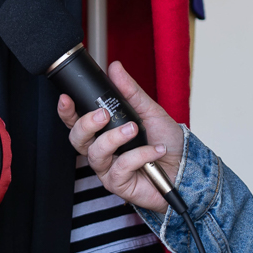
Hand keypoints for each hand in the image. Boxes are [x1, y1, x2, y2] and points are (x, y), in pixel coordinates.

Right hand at [56, 60, 182, 213]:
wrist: (186, 167)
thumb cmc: (166, 142)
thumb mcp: (149, 111)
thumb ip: (130, 91)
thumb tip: (115, 68)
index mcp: (104, 131)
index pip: (76, 122)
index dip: (67, 112)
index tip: (66, 98)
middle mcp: (102, 150)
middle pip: (77, 139)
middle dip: (86, 124)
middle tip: (104, 114)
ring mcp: (108, 169)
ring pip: (95, 154)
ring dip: (114, 138)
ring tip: (134, 129)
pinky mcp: (118, 184)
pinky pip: (120, 168)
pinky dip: (139, 156)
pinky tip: (154, 150)